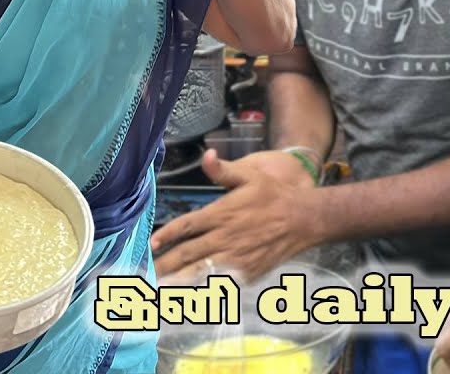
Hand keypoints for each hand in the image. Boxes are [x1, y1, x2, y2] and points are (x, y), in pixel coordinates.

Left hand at [150, 149, 323, 282]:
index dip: (167, 236)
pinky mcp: (247, 273)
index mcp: (222, 214)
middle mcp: (226, 238)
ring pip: (200, 273)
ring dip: (178, 281)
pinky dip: (204, 289)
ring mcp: (236, 258)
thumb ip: (223, 170)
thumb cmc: (274, 196)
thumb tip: (206, 154)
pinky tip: (190, 295)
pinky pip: (221, 282)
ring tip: (160, 288)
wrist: (304, 220)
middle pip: (187, 255)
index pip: (187, 226)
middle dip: (164, 265)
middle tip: (146, 274)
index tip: (151, 245)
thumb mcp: (250, 176)